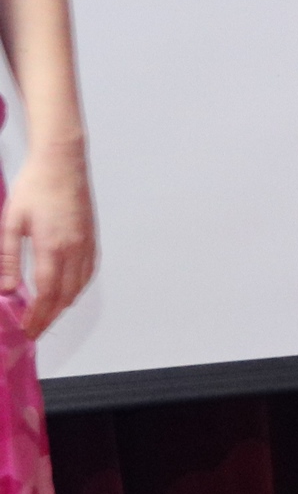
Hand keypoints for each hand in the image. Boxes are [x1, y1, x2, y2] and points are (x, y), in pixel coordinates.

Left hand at [0, 143, 92, 335]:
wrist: (62, 161)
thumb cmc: (34, 187)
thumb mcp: (11, 222)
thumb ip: (8, 258)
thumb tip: (6, 289)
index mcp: (53, 247)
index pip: (46, 293)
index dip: (37, 316)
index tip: (27, 332)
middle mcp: (75, 248)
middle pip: (65, 295)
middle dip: (49, 317)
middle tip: (34, 332)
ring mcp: (87, 242)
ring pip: (80, 285)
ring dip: (64, 305)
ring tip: (47, 316)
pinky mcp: (92, 236)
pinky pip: (88, 271)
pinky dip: (78, 288)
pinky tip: (67, 291)